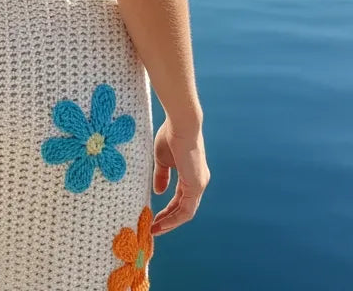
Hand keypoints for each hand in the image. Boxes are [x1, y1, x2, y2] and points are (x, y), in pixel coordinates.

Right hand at [151, 115, 207, 233]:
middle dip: (168, 220)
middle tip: (153, 228)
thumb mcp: (162, 159)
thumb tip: (159, 192)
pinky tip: (162, 223)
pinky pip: (186, 209)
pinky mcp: (196, 185)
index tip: (153, 218)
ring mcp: (199, 184)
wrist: (180, 124)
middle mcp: (199, 182)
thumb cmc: (171, 135)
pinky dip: (174, 219)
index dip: (168, 210)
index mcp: (191, 174)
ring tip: (155, 229)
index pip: (180, 199)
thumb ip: (162, 176)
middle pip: (184, 208)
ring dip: (170, 223)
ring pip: (186, 212)